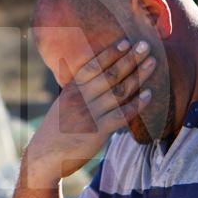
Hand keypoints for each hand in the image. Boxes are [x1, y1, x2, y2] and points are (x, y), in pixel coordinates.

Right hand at [24, 38, 155, 184]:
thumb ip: (79, 92)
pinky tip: (149, 94)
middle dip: (130, 58)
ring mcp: (90, 114)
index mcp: (72, 89)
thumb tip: (96, 82)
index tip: (126, 41)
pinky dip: (137, 104)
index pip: (93, 65)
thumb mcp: (63, 105)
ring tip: (152, 63)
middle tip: (146, 46)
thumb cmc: (56, 131)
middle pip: (110, 74)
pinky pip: (122, 114)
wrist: (45, 156)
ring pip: (120, 91)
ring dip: (138, 75)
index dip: (111, 53)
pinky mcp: (98, 131)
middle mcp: (81, 98)